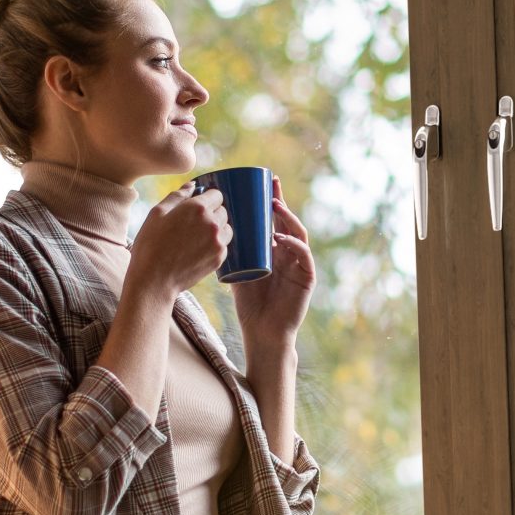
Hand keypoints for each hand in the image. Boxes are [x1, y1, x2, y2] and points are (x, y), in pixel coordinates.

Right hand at [126, 184, 228, 302]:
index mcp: (197, 208)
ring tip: (196, 237)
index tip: (198, 205)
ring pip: (226, 228)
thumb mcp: (157, 213)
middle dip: (211, 213)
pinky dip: (215, 244)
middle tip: (193, 224)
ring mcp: (218, 242)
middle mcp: (212, 223)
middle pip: (223, 210)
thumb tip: (193, 185)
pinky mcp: (219, 258)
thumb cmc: (151, 244)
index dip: (207, 198)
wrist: (154, 279)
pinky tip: (198, 249)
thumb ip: (177, 196)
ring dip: (216, 228)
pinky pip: (224, 244)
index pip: (217, 194)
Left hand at [232, 174, 315, 341]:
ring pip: (299, 235)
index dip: (273, 201)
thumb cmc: (250, 305)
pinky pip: (304, 257)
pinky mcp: (306, 279)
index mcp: (276, 251)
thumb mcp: (237, 272)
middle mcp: (290, 254)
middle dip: (282, 202)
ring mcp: (300, 265)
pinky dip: (294, 246)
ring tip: (275, 207)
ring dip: (288, 219)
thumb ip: (231, 253)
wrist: (263, 333)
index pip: (276, 221)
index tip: (266, 181)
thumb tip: (208, 232)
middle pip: (289, 222)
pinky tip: (281, 239)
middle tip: (272, 185)